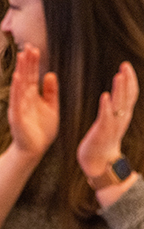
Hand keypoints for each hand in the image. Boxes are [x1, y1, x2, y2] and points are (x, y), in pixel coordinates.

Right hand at [8, 46, 58, 160]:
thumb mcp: (51, 108)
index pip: (32, 75)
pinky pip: (16, 99)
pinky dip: (16, 88)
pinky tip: (18, 77)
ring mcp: (19, 105)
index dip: (33, 63)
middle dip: (27, 62)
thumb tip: (50, 74)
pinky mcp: (16, 115)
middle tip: (28, 46)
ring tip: (22, 57)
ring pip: (19, 84)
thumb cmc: (41, 130)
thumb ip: (50, 92)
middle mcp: (23, 98)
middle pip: (25, 76)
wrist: (34, 149)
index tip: (34, 49)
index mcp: (32, 96)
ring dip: (20, 70)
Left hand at [78, 61, 138, 177]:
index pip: (129, 95)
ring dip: (120, 90)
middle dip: (128, 81)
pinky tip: (105, 96)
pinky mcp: (103, 132)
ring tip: (118, 75)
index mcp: (122, 115)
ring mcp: (113, 126)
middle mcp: (120, 119)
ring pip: (119, 105)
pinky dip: (106, 107)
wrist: (98, 164)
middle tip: (125, 65)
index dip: (129, 80)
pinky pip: (106, 118)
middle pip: (127, 97)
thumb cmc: (101, 140)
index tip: (126, 65)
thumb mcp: (110, 122)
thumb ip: (113, 109)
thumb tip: (115, 95)